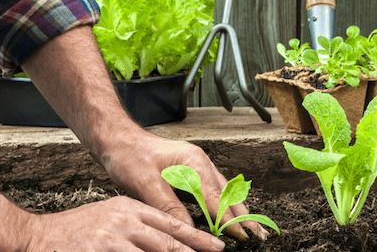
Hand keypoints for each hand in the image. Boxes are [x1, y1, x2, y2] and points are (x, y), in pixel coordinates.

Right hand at [27, 195, 224, 251]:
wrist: (39, 236)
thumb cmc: (77, 229)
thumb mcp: (110, 218)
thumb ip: (136, 227)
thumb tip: (163, 242)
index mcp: (129, 208)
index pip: (170, 223)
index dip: (195, 236)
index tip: (216, 246)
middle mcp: (124, 219)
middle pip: (167, 239)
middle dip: (194, 249)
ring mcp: (112, 236)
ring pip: (155, 251)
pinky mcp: (100, 249)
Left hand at [97, 128, 268, 241]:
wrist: (117, 138)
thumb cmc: (129, 156)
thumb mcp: (146, 184)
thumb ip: (170, 208)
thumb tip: (189, 231)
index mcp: (193, 162)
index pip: (217, 198)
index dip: (230, 220)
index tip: (244, 237)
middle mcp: (200, 162)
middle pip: (227, 193)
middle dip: (243, 215)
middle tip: (259, 236)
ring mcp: (196, 165)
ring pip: (223, 191)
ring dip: (236, 210)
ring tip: (250, 229)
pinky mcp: (189, 170)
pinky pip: (212, 188)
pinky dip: (222, 203)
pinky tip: (226, 214)